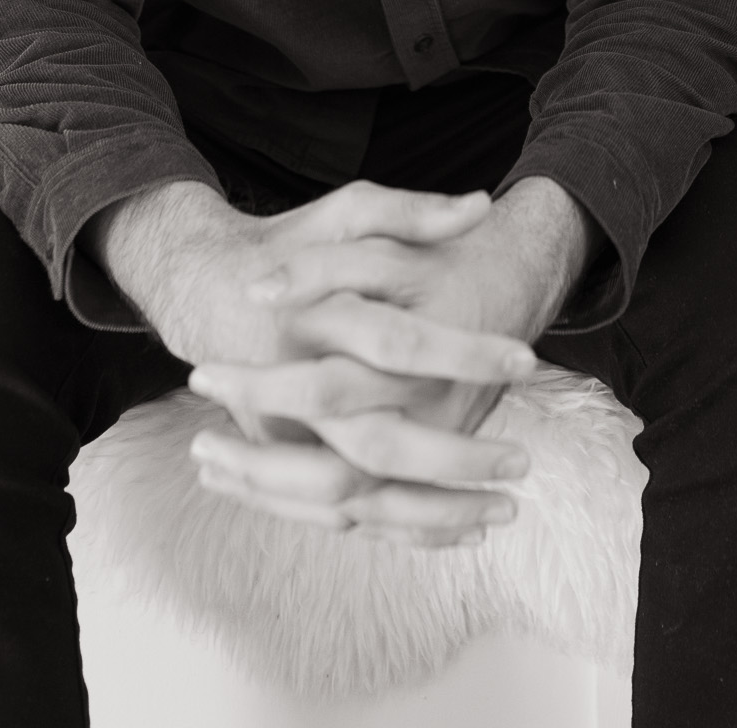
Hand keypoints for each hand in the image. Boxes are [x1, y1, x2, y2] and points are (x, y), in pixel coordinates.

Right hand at [181, 179, 595, 541]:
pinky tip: (465, 529)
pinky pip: (344, 514)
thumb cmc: (293, 245)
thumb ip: (411, 211)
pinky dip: (404, 529)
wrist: (210, 289)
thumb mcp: (347, 213)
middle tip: (521, 463)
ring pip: (358, 496)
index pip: (396, 343)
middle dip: (453, 459)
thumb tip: (480, 206)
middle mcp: (292, 386)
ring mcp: (283, 434)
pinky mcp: (286, 460)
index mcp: (313, 318)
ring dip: (435, 511)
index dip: (463, 352)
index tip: (526, 359)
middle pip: (376, 443)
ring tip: (506, 510)